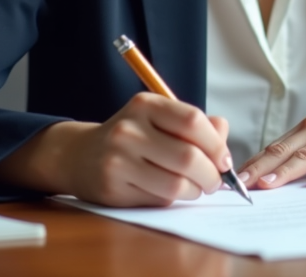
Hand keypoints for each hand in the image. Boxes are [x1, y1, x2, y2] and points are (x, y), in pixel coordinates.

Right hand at [0, 93, 232, 206]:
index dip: (216, 144)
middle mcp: (129, 129)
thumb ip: (196, 125)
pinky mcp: (112, 188)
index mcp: (146, 105)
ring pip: (176, 184)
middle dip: (211, 175)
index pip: (193, 121)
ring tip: (195, 188)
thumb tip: (224, 140)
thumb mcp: (160, 119)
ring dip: (195, 191)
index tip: (224, 160)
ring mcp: (118, 160)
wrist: (80, 155)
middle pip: (188, 157)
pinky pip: (158, 199)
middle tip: (215, 181)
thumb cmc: (132, 136)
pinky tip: (171, 192)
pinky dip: (174, 200)